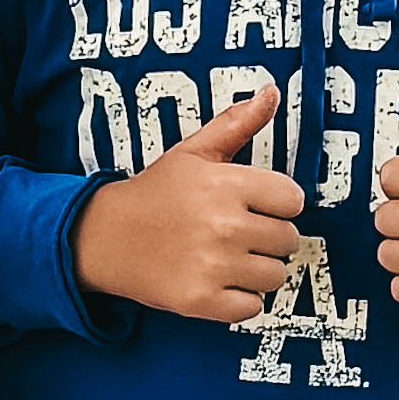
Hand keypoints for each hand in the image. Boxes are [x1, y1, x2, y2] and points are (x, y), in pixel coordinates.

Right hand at [72, 85, 305, 321]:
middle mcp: (223, 225)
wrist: (106, 237)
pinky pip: (252, 307)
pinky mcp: (201, 300)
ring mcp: (213, 266)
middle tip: (235, 232)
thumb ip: (237, 123)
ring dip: (256, 269)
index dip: (277, 203)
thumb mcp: (194, 151)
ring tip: (227, 257)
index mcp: (226, 184)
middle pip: (287, 239)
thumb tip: (271, 92)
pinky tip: (217, 281)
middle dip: (267, 236)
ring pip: (274, 276)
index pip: (293, 200)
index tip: (255, 205)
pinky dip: (239, 299)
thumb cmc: (157, 192)